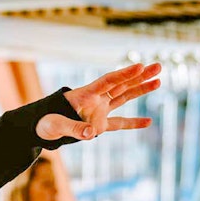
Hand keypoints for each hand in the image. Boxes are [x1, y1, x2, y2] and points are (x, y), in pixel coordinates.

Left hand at [36, 63, 161, 142]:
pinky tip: (149, 121)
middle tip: (158, 66)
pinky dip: (133, 123)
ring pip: (124, 97)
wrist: (41, 129)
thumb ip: (73, 128)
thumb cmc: (45, 123)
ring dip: (140, 89)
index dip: (123, 74)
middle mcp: (95, 100)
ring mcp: (99, 111)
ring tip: (158, 80)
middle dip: (139, 76)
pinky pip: (120, 122)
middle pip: (120, 85)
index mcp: (83, 95)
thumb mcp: (56, 125)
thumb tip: (91, 133)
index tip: (139, 66)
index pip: (107, 81)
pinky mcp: (100, 124)